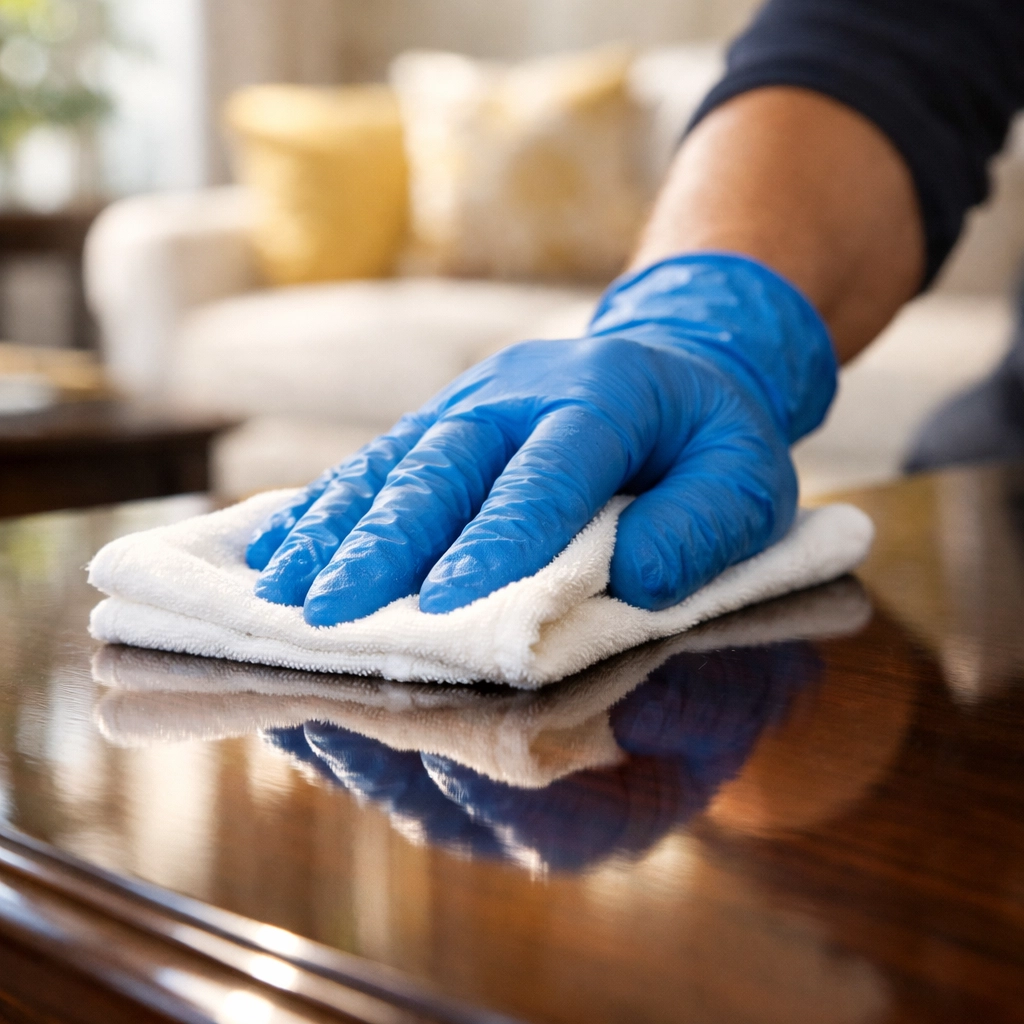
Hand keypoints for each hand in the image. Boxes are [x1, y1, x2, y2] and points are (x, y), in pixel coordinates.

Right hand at [247, 254, 835, 624]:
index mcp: (605, 399)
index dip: (496, 541)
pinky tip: (276, 551)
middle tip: (331, 616)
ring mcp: (469, 401)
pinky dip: (322, 509)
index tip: (446, 609)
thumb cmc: (710, 436)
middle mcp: (519, 392)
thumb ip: (701, 526)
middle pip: (442, 467)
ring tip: (283, 591)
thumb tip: (631, 580)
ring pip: (391, 465)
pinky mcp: (439, 419)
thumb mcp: (749, 477)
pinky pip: (374, 462)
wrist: (674, 355)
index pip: (545, 476)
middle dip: (384, 545)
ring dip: (334, 530)